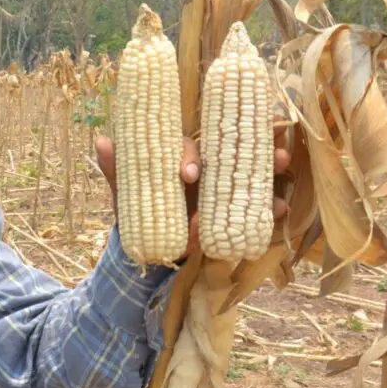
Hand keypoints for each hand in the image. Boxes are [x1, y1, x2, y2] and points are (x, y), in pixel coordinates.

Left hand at [95, 125, 291, 258]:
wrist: (149, 246)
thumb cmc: (138, 210)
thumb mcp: (126, 193)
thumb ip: (117, 170)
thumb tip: (102, 141)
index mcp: (179, 159)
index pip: (188, 149)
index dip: (190, 158)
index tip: (187, 176)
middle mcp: (206, 167)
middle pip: (231, 147)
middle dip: (252, 143)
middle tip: (265, 146)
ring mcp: (221, 187)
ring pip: (250, 169)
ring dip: (270, 164)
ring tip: (284, 162)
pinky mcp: (232, 211)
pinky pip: (254, 206)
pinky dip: (269, 207)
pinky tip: (283, 207)